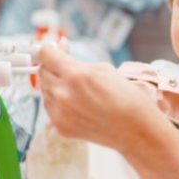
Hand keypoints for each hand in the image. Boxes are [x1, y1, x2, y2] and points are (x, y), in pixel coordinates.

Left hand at [36, 44, 160, 152]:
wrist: (136, 130)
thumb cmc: (127, 98)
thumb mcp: (104, 69)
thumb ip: (78, 61)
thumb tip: (60, 50)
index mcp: (76, 76)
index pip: (44, 53)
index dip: (50, 49)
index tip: (54, 50)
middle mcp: (63, 95)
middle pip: (42, 71)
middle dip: (53, 66)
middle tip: (69, 69)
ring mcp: (60, 113)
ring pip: (45, 90)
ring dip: (56, 85)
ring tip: (78, 90)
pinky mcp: (60, 127)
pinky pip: (50, 107)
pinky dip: (58, 102)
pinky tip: (77, 104)